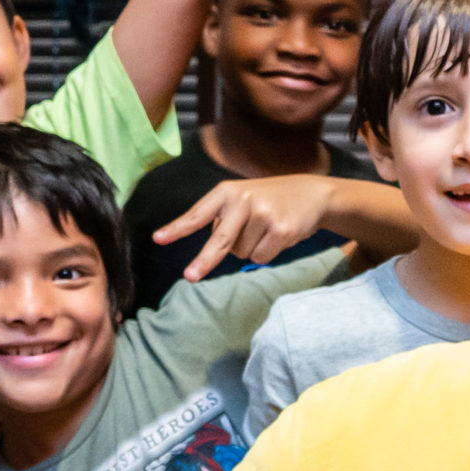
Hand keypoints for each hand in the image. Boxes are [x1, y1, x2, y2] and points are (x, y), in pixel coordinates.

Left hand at [152, 175, 336, 282]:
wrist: (311, 193)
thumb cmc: (268, 200)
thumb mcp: (243, 198)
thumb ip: (223, 218)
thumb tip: (210, 254)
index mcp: (226, 192)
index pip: (197, 214)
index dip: (177, 228)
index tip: (158, 239)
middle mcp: (243, 201)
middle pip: (218, 241)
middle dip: (204, 261)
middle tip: (190, 277)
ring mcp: (263, 215)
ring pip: (241, 254)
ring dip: (250, 248)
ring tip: (265, 228)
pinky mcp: (281, 230)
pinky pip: (260, 258)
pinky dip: (267, 253)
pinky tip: (278, 235)